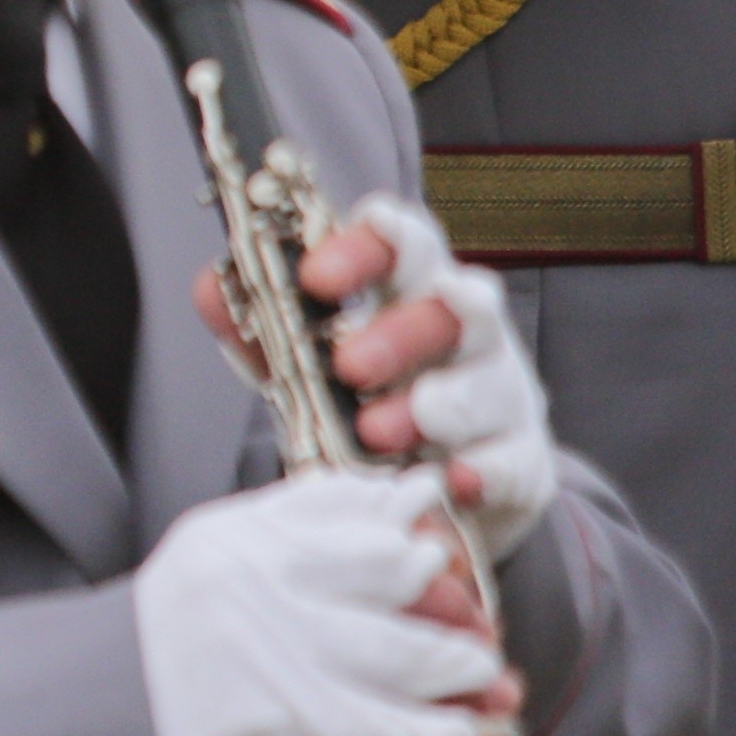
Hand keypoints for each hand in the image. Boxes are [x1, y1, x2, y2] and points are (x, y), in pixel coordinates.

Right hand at [129, 465, 513, 735]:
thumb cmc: (155, 665)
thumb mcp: (208, 575)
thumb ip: (292, 533)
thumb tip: (403, 500)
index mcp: (234, 533)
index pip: (350, 504)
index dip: (412, 525)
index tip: (441, 548)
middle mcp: (254, 574)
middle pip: (395, 571)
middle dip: (454, 605)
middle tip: (477, 632)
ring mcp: (270, 644)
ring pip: (411, 653)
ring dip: (466, 678)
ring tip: (485, 688)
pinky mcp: (284, 716)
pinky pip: (396, 732)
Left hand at [202, 192, 556, 562]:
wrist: (424, 494)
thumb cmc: (360, 407)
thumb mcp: (300, 363)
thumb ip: (261, 327)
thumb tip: (212, 286)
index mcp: (411, 291)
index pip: (405, 241)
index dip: (366, 245)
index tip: (316, 276)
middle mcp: (467, 333)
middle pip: (456, 305)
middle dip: (401, 333)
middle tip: (349, 367)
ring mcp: (504, 394)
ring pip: (490, 383)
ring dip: (436, 406)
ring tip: (380, 434)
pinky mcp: (523, 460)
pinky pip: (514, 460)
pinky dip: (483, 470)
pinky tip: (453, 480)